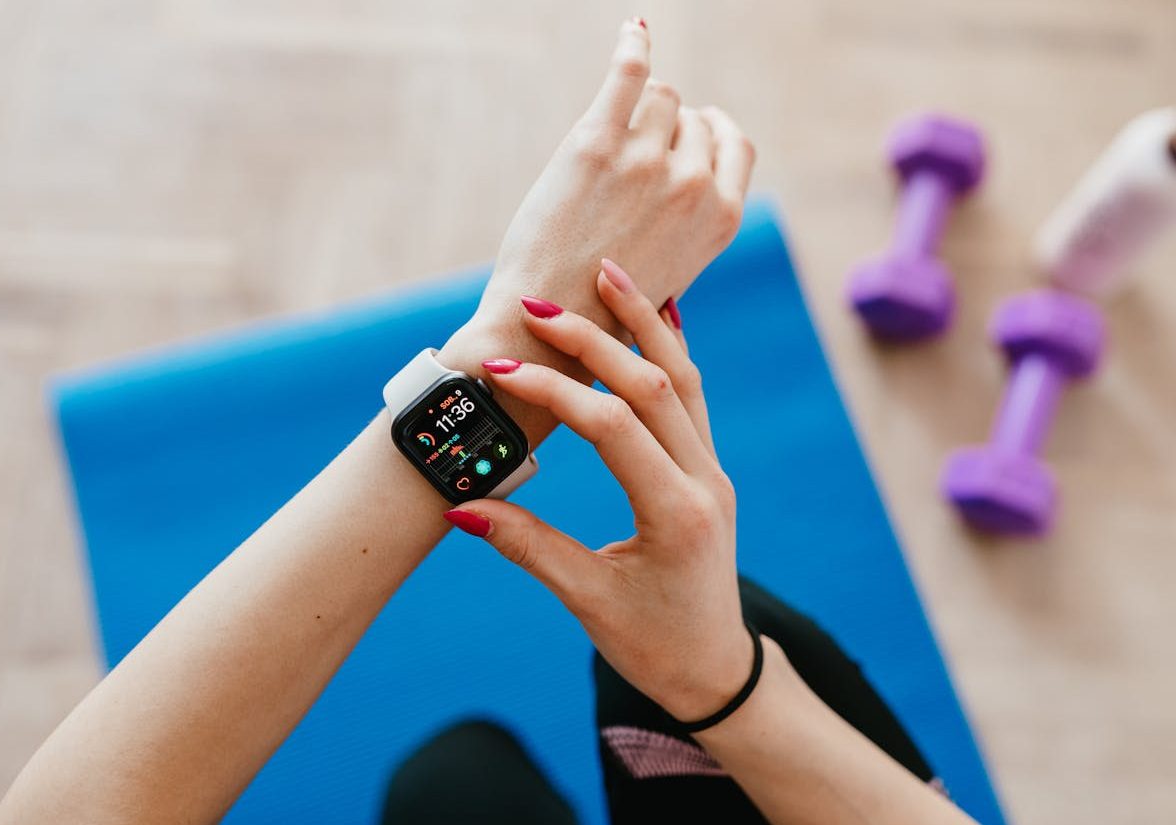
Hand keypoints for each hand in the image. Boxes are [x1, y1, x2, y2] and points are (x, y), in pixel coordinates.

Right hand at [445, 259, 751, 721]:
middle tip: (542, 304)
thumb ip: (528, 547)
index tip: (498, 372)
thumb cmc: (654, 644)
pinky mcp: (708, 470)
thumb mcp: (587, 600)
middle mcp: (703, 481)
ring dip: (645, 323)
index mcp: (675, 513)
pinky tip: (657, 315)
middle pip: (652, 385)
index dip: (553, 391)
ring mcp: (712, 471)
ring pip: (683, 379)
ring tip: (609, 273)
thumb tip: (460, 506)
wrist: (716, 669)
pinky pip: (693, 397)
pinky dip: (670, 352)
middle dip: (594, 339)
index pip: (610, 427)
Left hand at [449, 19, 754, 374]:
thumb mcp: (673, 272)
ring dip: (637, 110)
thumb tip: (697, 183)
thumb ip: (691, 223)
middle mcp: (694, 184)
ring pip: (659, 95)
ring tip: (609, 142)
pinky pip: (629, 73)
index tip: (691, 130)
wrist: (551, 322)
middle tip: (629, 159)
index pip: (734, 143)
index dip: (709, 133)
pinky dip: (633, 45)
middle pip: (690, 117)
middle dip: (664, 129)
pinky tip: (634, 31)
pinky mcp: (598, 142)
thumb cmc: (605, 306)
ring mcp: (647, 160)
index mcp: (722, 218)